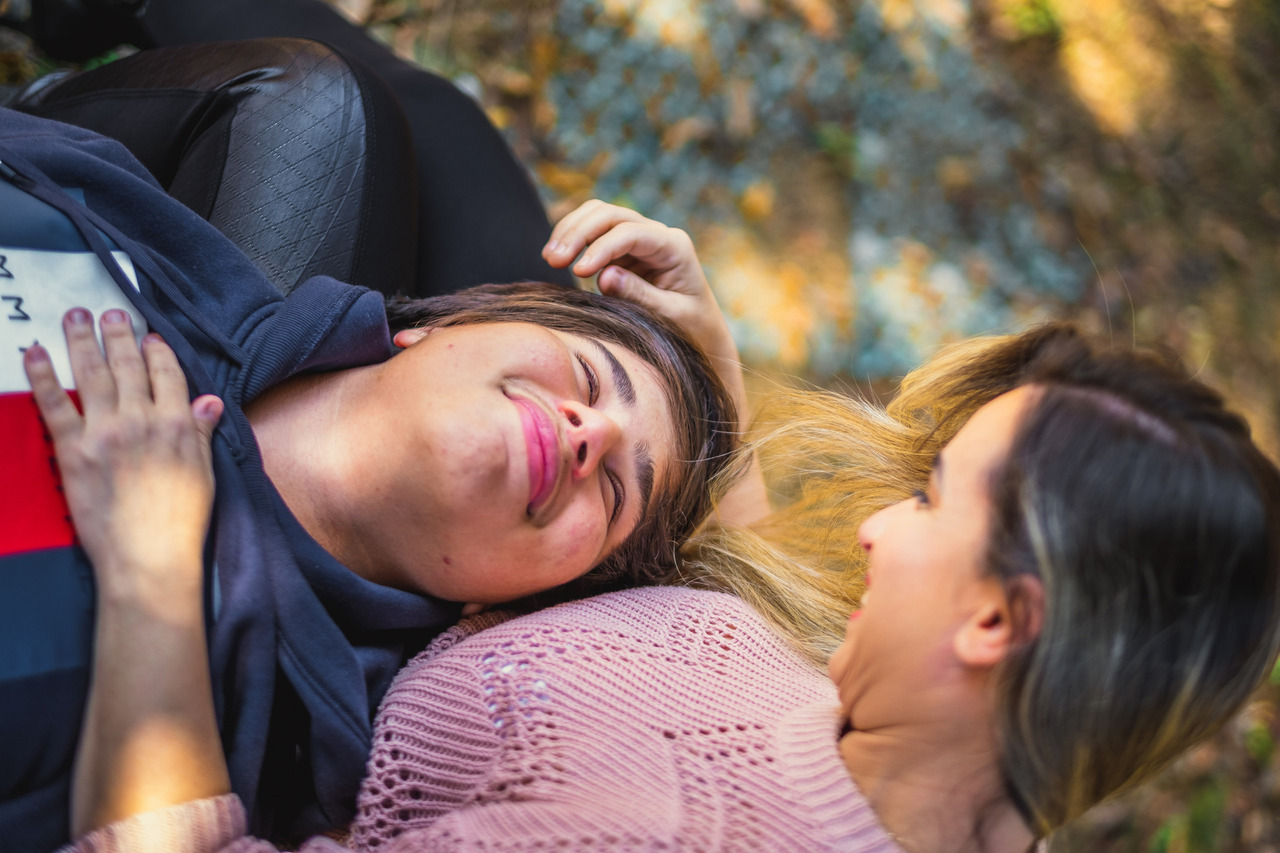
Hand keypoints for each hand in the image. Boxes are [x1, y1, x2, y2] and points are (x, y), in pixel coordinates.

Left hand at [23, 307, 222, 606]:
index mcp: (175, 424)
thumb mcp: (204, 472)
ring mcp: (104, 433)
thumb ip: (201, 432)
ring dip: (81, 340)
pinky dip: (42, 375)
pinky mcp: (73, 451)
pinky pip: (53, 404)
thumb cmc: (181, 522)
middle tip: (110, 312)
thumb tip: (208, 402)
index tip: (151, 337)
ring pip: (91, 374)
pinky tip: (34, 353)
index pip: (167, 374)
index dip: (157, 351)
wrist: (149, 557)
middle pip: (127, 366)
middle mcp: (140, 420)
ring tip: (76, 317)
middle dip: (118, 334)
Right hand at [543, 200, 737, 368]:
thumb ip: (640, 296)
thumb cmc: (691, 326)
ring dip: (570, 230)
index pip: (631, 233)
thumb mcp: (671, 317)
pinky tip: (558, 257)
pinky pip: (593, 230)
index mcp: (674, 247)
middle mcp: (657, 234)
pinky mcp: (624, 248)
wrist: (701, 329)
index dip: (601, 248)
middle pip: (610, 214)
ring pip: (598, 214)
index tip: (578, 272)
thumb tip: (604, 276)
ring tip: (550, 258)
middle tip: (553, 260)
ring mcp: (639, 237)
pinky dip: (573, 238)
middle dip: (578, 232)